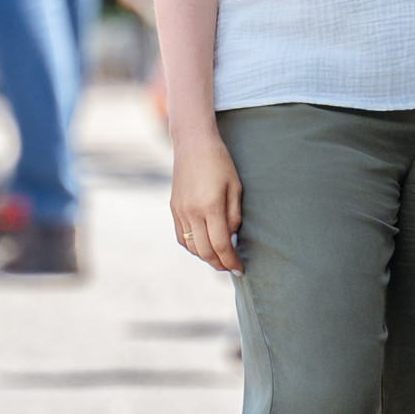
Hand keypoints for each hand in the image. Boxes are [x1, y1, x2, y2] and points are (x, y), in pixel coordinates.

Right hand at [172, 130, 243, 272]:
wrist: (193, 144)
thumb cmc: (220, 163)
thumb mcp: (235, 187)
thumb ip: (234, 216)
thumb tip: (231, 238)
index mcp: (210, 206)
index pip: (221, 245)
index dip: (231, 261)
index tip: (241, 269)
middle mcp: (192, 212)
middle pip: (204, 251)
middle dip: (219, 264)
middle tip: (231, 267)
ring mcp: (180, 212)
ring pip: (191, 247)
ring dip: (206, 257)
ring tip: (220, 258)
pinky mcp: (173, 209)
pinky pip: (181, 237)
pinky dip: (193, 247)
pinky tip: (204, 246)